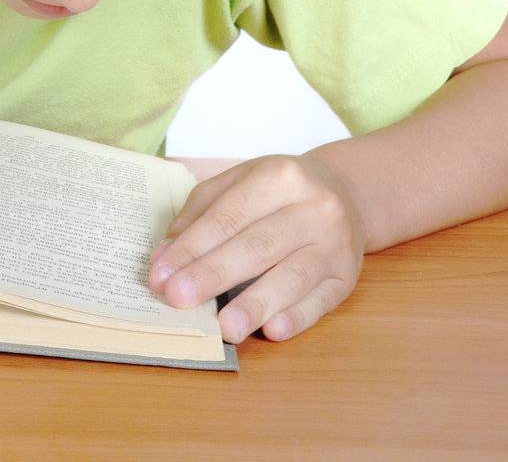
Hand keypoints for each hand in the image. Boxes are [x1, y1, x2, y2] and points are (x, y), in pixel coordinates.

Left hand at [147, 154, 368, 344]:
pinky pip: (322, 301)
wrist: (346, 194)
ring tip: (225, 328)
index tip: (160, 276)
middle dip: (213, 274)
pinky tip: (273, 331)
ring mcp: (334, 245)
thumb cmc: (277, 193)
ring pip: (293, 276)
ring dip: (256, 304)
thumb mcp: (237, 185)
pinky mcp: (347, 277)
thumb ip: (198, 217)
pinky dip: (297, 317)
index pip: (227, 217)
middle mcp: (313, 208)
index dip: (191, 248)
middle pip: (257, 246)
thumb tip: (165, 258)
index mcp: (278, 177)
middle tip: (179, 299)